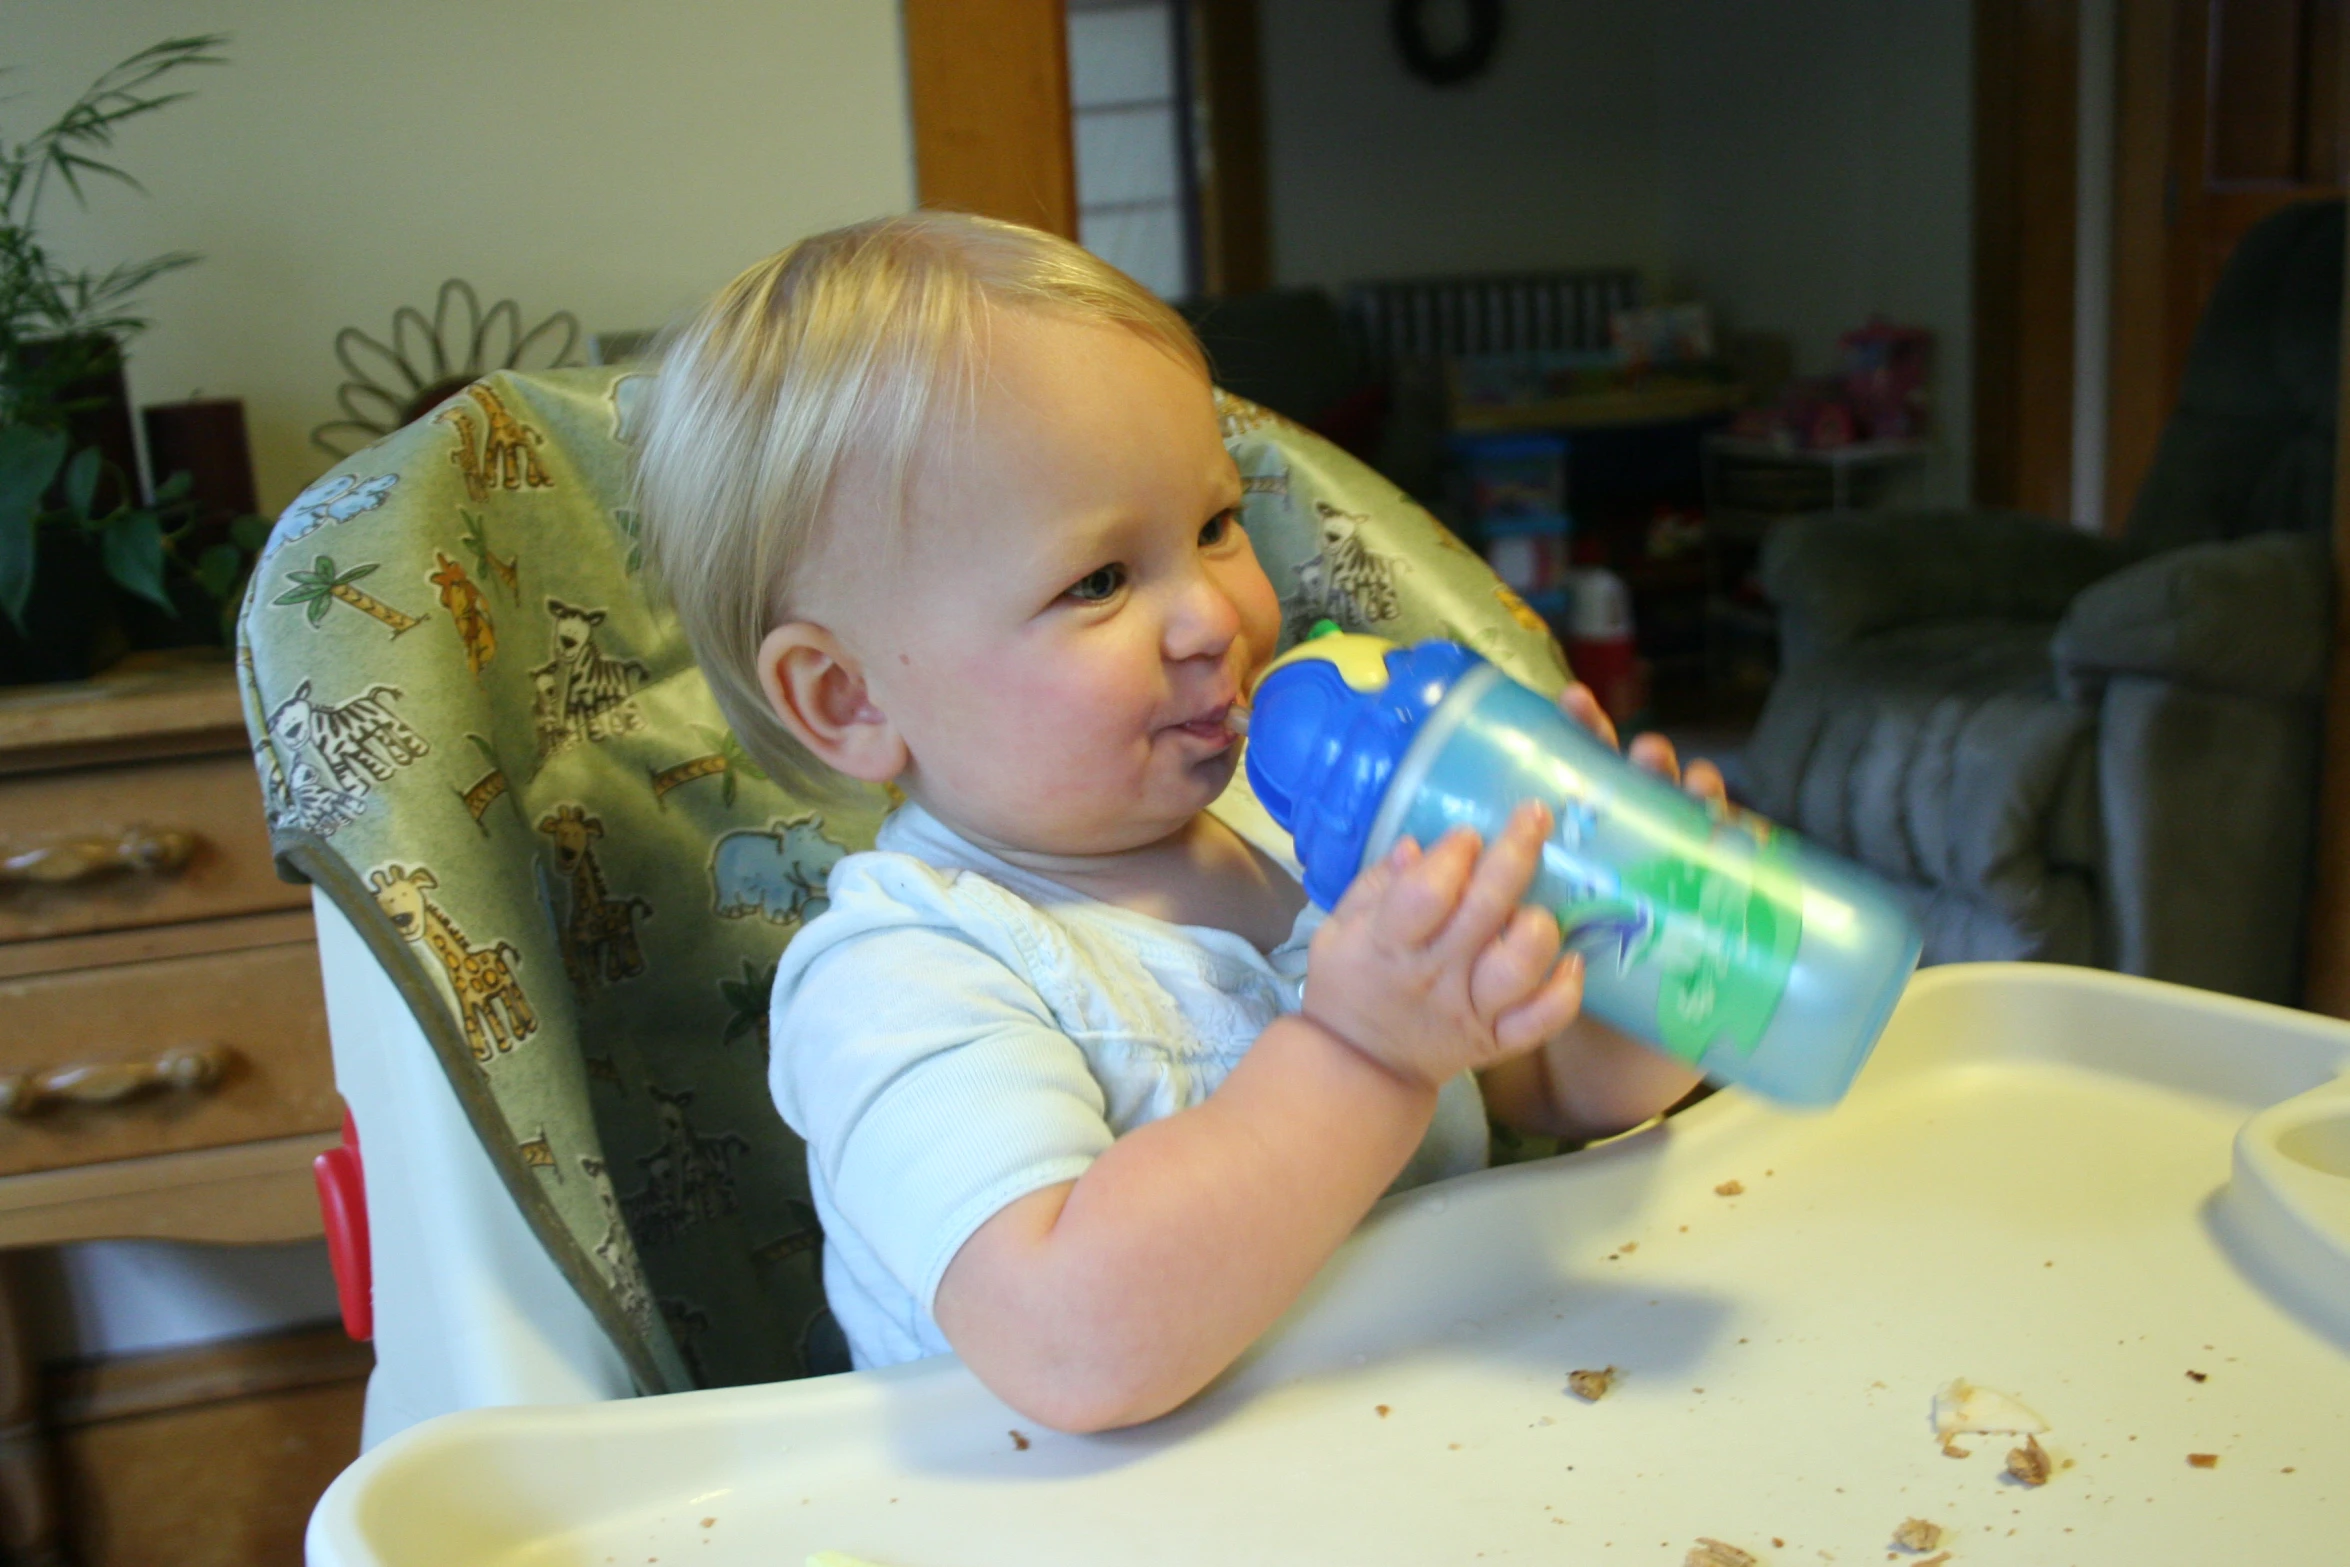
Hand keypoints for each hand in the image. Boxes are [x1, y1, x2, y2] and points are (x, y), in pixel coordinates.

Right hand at [1302, 800, 1586, 1089]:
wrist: (1361, 1065)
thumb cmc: (1347, 984)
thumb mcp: (1336, 931)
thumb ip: (1374, 885)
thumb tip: (1415, 844)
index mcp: (1388, 944)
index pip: (1425, 894)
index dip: (1452, 857)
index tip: (1467, 835)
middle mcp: (1436, 975)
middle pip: (1484, 911)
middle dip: (1515, 853)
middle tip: (1535, 816)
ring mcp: (1472, 1010)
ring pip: (1520, 967)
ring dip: (1537, 928)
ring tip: (1535, 910)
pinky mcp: (1497, 1040)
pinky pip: (1542, 1021)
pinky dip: (1565, 992)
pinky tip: (1571, 961)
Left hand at [1476, 682, 1727, 1139]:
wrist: (1587, 1051)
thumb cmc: (1526, 979)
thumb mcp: (1481, 926)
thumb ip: (1456, 884)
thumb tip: (1407, 848)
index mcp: (1572, 841)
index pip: (1577, 773)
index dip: (1579, 735)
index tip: (1571, 704)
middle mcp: (1624, 855)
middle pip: (1639, 794)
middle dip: (1647, 764)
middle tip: (1646, 750)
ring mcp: (1664, 890)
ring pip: (1684, 835)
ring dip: (1695, 805)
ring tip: (1697, 788)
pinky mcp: (1695, 932)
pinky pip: (1724, 898)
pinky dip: (1742, 869)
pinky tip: (1751, 847)